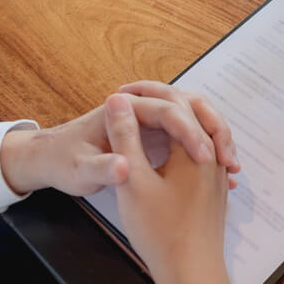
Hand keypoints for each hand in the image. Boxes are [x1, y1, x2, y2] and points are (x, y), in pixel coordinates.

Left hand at [0, 83, 239, 195]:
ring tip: (230, 169)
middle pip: (193, 108)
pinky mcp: (158, 135)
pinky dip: (210, 151)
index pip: (170, 111)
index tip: (205, 160)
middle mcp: (145, 108)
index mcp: (129, 108)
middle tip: (227, 161)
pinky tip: (222, 175)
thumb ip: (101, 168)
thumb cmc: (63, 161)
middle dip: (215, 131)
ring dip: (218, 140)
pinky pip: (193, 136)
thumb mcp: (79, 171)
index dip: (191, 133)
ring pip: (198, 120)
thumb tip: (124, 166)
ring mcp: (154, 121)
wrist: (52, 159)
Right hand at [105, 95, 232, 283]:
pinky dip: (185, 141)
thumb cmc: (160, 230)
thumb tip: (118, 101)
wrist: (190, 271)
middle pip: (194, 113)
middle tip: (133, 95)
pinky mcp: (214, 188)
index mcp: (196, 146)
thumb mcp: (132, 179)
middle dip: (165, 101)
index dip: (144, 95)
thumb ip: (125, 136)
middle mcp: (213, 155)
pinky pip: (203, 152)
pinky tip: (166, 151)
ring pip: (201, 132)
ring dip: (177, 121)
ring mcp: (216, 172)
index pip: (174, 104)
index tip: (120, 92)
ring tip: (146, 118)